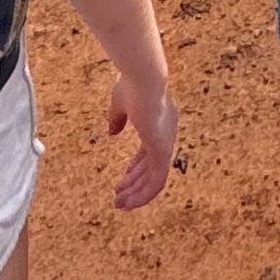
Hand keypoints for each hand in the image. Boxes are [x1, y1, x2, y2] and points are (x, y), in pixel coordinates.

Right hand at [109, 67, 178, 209]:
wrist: (143, 76)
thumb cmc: (131, 84)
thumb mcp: (120, 103)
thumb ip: (117, 118)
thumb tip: (112, 133)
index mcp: (158, 123)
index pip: (149, 153)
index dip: (135, 168)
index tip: (122, 180)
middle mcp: (166, 135)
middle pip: (151, 168)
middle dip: (134, 184)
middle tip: (118, 197)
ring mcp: (166, 143)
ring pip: (154, 179)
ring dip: (137, 194)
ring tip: (119, 204)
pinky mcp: (162, 150)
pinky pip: (156, 181)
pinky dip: (143, 194)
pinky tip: (129, 201)